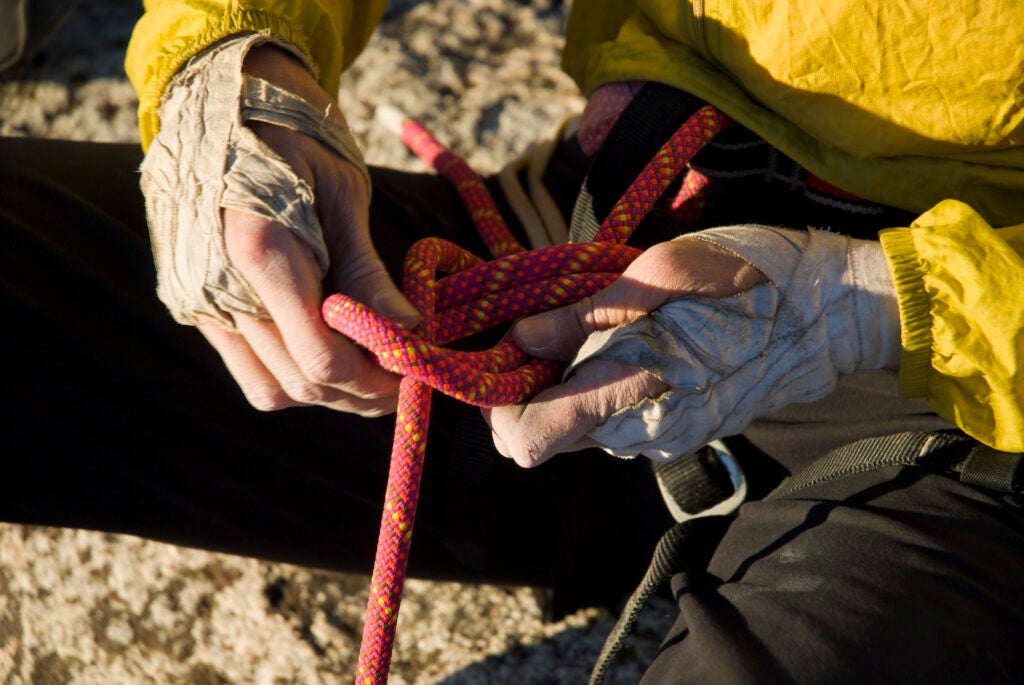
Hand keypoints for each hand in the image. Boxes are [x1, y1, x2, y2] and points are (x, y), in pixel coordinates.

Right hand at [144, 41, 418, 416]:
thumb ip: (367, 273)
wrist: (224, 98)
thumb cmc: (294, 135)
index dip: (375, 380)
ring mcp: (198, 299)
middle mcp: (217, 287)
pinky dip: (290, 370)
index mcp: (259, 253)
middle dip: (357, 392)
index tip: (412, 370)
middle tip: (400, 373)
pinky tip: (325, 345)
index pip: (321, 359)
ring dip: (324, 390)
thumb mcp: (343, 195)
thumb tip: (409, 331)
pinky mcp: (192, 301)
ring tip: (367, 366)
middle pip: (299, 383)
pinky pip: (246, 364)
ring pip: (269, 387)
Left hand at [484, 238, 764, 466]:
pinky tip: (622, 338)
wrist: (834, 315)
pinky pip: (611, 418)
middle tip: (542, 323)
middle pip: (543, 434)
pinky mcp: (677, 430)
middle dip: (524, 386)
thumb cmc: (752, 280)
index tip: (508, 349)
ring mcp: (659, 437)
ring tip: (590, 321)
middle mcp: (638, 432)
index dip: (498, 402)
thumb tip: (523, 336)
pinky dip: (597, 385)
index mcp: (632, 391)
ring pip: (575, 425)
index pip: (527, 440)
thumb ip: (589, 312)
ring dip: (563, 382)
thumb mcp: (666, 271)